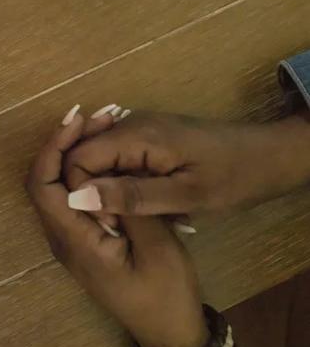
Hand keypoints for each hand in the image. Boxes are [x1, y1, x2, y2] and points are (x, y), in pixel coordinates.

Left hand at [25, 107, 208, 346]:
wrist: (168, 330)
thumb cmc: (165, 293)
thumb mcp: (158, 248)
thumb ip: (128, 209)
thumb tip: (102, 175)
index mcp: (75, 242)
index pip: (43, 187)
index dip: (53, 149)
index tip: (77, 121)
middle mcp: (62, 240)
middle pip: (44, 183)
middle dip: (63, 144)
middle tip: (96, 116)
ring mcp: (70, 240)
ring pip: (57, 189)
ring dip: (73, 155)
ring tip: (103, 126)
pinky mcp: (83, 239)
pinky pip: (71, 198)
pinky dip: (84, 172)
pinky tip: (108, 155)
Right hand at [64, 112, 309, 214]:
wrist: (270, 156)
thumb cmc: (233, 178)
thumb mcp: (185, 196)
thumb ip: (131, 196)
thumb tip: (78, 198)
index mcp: (136, 135)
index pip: (76, 159)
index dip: (80, 191)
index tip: (106, 220)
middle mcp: (130, 124)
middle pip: (83, 157)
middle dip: (90, 191)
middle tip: (119, 222)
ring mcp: (138, 129)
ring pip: (97, 160)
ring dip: (106, 189)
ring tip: (131, 215)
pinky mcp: (146, 137)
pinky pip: (115, 160)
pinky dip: (119, 183)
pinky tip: (140, 202)